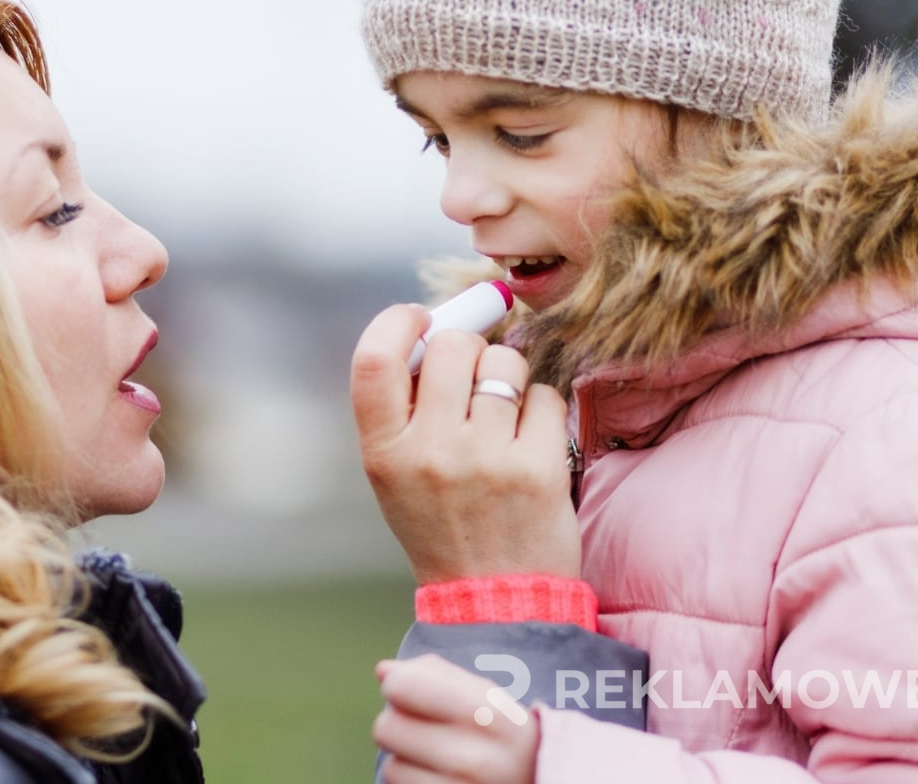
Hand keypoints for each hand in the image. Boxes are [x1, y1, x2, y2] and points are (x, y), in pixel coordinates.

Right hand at [350, 305, 579, 584]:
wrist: (493, 600)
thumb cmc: (443, 525)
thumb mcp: (395, 475)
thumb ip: (404, 409)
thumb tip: (436, 329)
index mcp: (384, 453)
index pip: (374, 360)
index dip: (398, 323)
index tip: (420, 318)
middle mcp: (430, 452)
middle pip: (451, 347)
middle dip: (468, 348)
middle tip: (473, 376)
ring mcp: (486, 459)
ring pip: (504, 364)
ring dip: (508, 376)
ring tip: (503, 414)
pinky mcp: (538, 467)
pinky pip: (544, 395)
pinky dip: (540, 409)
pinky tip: (529, 441)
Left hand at [374, 655, 537, 783]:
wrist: (538, 783)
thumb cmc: (507, 738)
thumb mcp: (489, 697)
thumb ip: (437, 675)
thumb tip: (383, 671)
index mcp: (491, 715)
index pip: (402, 687)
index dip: (398, 686)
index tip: (412, 693)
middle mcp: (477, 759)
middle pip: (386, 727)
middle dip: (399, 725)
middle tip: (427, 732)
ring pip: (390, 766)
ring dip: (405, 760)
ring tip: (438, 760)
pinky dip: (411, 782)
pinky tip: (437, 778)